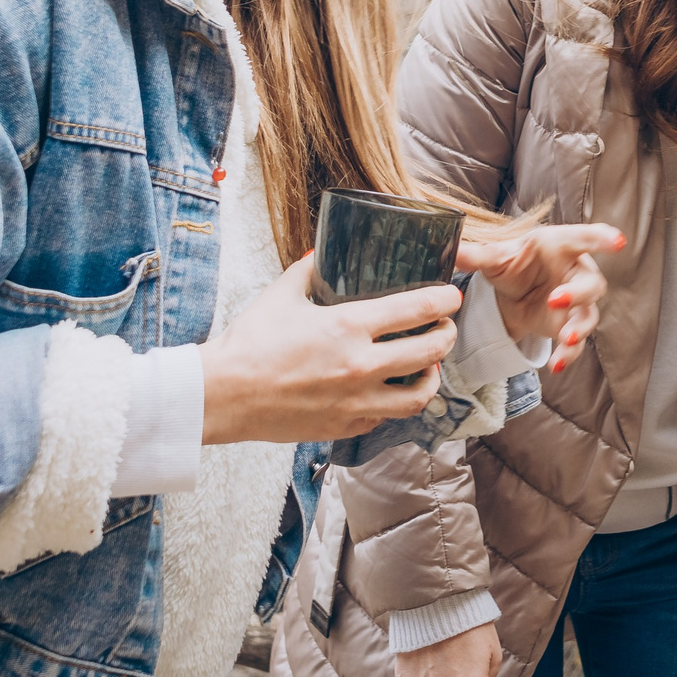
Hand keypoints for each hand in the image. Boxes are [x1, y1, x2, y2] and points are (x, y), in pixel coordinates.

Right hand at [199, 255, 455, 444]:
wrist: (224, 394)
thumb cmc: (250, 343)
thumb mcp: (281, 295)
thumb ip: (307, 270)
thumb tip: (321, 251)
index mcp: (348, 326)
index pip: (416, 309)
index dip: (443, 300)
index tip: (452, 295)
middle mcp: (360, 365)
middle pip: (430, 351)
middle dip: (446, 335)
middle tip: (446, 327)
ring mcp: (356, 400)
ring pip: (418, 396)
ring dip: (432, 377)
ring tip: (430, 366)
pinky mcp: (345, 425)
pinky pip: (385, 417)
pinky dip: (394, 403)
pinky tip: (390, 391)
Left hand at [455, 224, 621, 371]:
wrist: (512, 292)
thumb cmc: (513, 264)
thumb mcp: (495, 258)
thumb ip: (477, 255)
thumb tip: (452, 250)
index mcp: (559, 246)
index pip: (583, 238)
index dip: (601, 238)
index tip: (616, 241)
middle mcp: (574, 272)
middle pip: (591, 282)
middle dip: (578, 292)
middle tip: (557, 300)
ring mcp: (576, 302)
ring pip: (588, 315)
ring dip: (579, 327)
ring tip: (565, 339)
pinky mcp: (568, 326)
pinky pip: (576, 342)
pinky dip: (568, 354)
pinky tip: (556, 364)